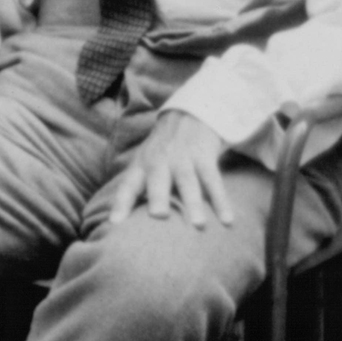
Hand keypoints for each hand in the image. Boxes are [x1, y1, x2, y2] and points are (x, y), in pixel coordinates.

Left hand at [109, 110, 234, 228]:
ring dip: (193, 202)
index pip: (128, 186)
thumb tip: (120, 223)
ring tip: (198, 224)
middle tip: (159, 215)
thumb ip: (136, 189)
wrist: (187, 115)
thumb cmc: (161, 152)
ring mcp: (182, 158)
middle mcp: (159, 162)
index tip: (114, 223)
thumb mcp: (143, 163)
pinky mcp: (204, 156)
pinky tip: (227, 220)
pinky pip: (213, 180)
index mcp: (141, 166)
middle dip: (158, 196)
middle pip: (157, 180)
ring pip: (187, 181)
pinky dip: (221, 200)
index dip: (120, 203)